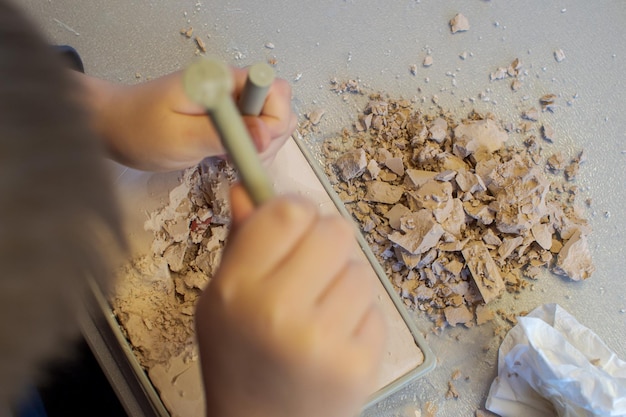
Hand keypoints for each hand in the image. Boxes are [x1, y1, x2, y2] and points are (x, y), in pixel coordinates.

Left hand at [75, 67, 295, 170]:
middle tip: (238, 158)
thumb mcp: (179, 138)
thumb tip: (265, 135)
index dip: (272, 123)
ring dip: (261, 146)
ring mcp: (232, 101)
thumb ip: (221, 135)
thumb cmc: (138, 129)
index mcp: (221, 81)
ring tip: (228, 158)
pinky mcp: (228, 116)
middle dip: (270, 138)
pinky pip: (256, 131)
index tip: (249, 147)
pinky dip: (250, 148)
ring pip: (271, 122)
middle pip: (279, 107)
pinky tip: (226, 156)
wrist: (113, 126)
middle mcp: (232, 86)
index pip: (275, 91)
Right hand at [194, 185, 385, 416]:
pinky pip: (374, 307)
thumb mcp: (223, 298)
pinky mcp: (358, 364)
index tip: (294, 224)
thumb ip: (240, 240)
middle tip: (310, 268)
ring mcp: (323, 340)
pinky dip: (357, 317)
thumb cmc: (239, 358)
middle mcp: (279, 312)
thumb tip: (246, 188)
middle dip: (325, 242)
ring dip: (343, 282)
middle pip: (334, 231)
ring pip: (359, 269)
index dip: (296, 211)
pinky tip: (333, 339)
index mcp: (238, 289)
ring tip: (319, 312)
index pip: (288, 213)